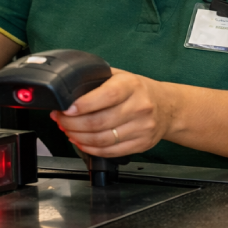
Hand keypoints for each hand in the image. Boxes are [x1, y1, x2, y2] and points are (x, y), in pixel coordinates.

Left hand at [51, 68, 172, 157]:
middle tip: (60, 120)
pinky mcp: (141, 144)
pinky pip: (110, 151)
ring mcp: (142, 127)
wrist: (167, 107)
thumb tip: (68, 91)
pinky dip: (91, 148)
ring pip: (102, 139)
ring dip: (79, 137)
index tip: (65, 109)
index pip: (106, 96)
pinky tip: (81, 141)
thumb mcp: (121, 76)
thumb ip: (98, 81)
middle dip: (72, 123)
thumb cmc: (138, 91)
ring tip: (68, 131)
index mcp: (131, 86)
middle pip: (99, 122)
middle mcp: (139, 106)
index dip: (83, 105)